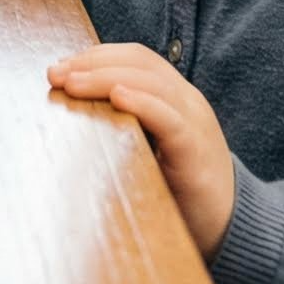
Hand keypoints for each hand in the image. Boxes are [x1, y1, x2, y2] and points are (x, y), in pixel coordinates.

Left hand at [47, 42, 235, 258]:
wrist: (228, 226)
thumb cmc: (179, 188)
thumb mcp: (148, 147)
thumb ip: (122, 126)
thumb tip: (70, 115)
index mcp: (174, 96)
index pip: (135, 58)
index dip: (96, 56)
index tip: (59, 68)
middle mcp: (186, 101)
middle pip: (140, 62)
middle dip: (92, 63)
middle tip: (55, 74)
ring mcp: (195, 122)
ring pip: (152, 83)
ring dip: (106, 78)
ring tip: (72, 84)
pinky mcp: (196, 151)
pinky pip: (171, 119)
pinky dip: (143, 103)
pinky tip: (117, 98)